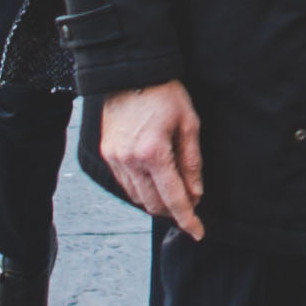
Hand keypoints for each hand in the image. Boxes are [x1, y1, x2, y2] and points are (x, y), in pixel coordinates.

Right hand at [99, 80, 208, 240]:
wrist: (131, 72)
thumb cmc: (165, 94)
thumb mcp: (189, 124)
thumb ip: (192, 162)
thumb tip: (196, 194)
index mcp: (154, 153)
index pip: (174, 198)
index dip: (188, 219)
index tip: (198, 233)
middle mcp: (130, 160)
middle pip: (154, 203)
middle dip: (173, 211)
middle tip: (190, 208)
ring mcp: (115, 158)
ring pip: (138, 197)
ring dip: (157, 202)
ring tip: (173, 194)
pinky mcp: (107, 153)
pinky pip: (125, 184)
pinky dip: (141, 190)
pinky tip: (154, 183)